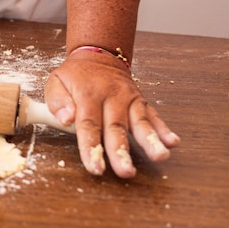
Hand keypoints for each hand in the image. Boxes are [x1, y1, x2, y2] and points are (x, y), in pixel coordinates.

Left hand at [44, 52, 179, 177]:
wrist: (98, 56)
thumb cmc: (75, 75)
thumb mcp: (56, 81)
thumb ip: (57, 102)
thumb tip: (65, 120)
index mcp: (88, 94)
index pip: (89, 125)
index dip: (92, 148)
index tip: (95, 168)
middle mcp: (112, 97)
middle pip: (116, 128)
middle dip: (121, 152)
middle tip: (126, 172)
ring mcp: (129, 99)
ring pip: (140, 122)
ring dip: (150, 141)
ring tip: (160, 156)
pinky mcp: (141, 101)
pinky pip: (154, 116)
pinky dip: (164, 129)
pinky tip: (172, 142)